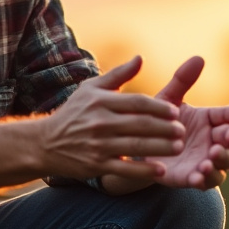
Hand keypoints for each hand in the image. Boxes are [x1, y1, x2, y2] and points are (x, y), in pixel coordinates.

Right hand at [41, 56, 185, 180]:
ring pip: (136, 146)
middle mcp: (100, 122)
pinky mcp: (96, 165)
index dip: (159, 108)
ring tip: (178, 147)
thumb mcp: (90, 88)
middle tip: (183, 131)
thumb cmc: (73, 113)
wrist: (45, 143)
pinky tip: (161, 171)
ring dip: (160, 147)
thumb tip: (140, 58)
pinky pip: (125, 169)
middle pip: (141, 124)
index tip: (176, 112)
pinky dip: (144, 171)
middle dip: (165, 128)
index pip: (137, 102)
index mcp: (101, 101)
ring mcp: (98, 145)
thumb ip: (118, 74)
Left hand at [146, 56, 228, 188]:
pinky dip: (206, 179)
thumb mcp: (168, 99)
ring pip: (225, 164)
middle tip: (226, 137)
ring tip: (211, 157)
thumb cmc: (157, 120)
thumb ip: (182, 80)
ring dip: (222, 161)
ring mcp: (205, 160)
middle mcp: (213, 140)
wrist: (137, 146)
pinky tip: (199, 175)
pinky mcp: (192, 178)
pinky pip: (206, 182)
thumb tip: (199, 57)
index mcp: (211, 119)